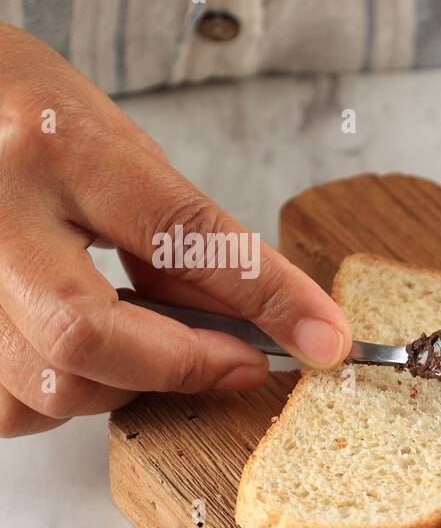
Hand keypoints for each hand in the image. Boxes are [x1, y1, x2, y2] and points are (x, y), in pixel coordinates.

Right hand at [0, 24, 351, 436]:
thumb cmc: (42, 122)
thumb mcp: (127, 157)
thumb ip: (190, 244)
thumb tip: (263, 327)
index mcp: (61, 150)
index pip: (186, 234)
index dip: (267, 298)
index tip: (322, 340)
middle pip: (85, 337)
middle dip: (179, 368)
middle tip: (236, 362)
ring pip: (41, 386)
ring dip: (117, 389)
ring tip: (146, 350)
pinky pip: (4, 405)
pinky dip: (59, 399)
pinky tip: (83, 360)